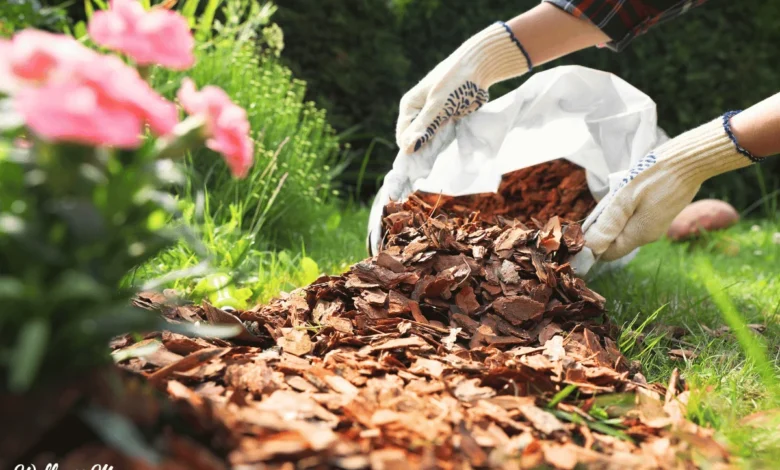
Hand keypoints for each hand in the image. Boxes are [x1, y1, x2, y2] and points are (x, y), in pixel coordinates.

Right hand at [395, 22, 530, 153]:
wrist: (479, 67)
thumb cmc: (455, 82)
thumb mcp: (438, 105)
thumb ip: (424, 127)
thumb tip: (407, 149)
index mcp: (410, 106)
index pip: (403, 135)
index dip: (410, 149)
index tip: (421, 164)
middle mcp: (418, 111)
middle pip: (415, 138)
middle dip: (422, 150)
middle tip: (433, 163)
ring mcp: (433, 115)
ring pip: (429, 138)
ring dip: (434, 147)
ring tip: (442, 154)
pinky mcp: (447, 117)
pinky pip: (442, 134)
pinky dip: (445, 141)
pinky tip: (449, 148)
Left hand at [582, 112, 758, 260]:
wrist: (690, 159)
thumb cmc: (655, 175)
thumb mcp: (625, 198)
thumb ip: (609, 224)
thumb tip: (591, 248)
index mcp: (639, 235)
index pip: (608, 253)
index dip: (592, 245)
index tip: (580, 228)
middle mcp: (648, 235)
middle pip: (616, 242)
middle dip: (602, 230)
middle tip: (597, 207)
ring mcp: (656, 225)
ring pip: (625, 230)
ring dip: (613, 219)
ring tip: (611, 198)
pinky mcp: (660, 214)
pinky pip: (635, 219)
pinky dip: (625, 212)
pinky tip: (625, 195)